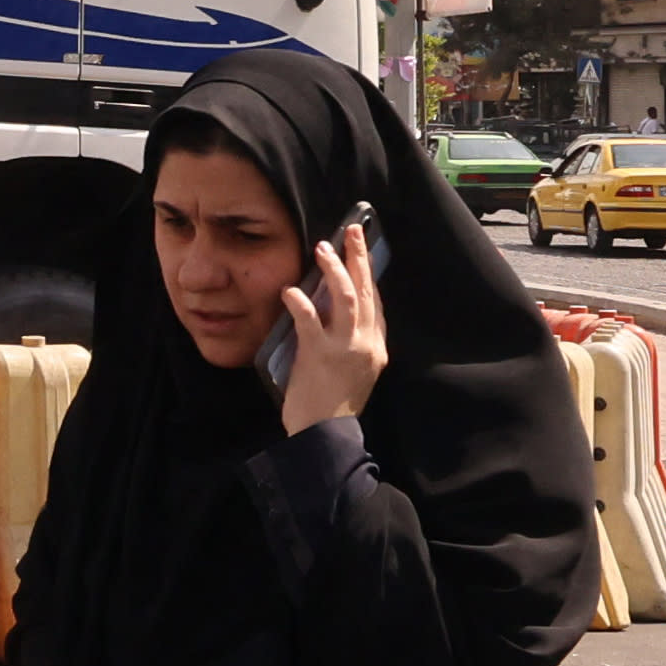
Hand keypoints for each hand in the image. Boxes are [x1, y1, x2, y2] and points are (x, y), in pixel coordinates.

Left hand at [282, 214, 392, 432]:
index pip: (375, 303)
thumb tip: (335, 312)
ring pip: (345, 297)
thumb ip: (351, 343)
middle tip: (351, 231)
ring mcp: (346, 349)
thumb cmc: (333, 405)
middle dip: (359, 258)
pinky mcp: (321, 355)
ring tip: (323, 248)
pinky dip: (300, 301)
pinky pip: (311, 320)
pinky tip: (289, 290)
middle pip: (366, 292)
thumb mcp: (353, 371)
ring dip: (335, 269)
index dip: (368, 274)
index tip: (359, 250)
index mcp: (376, 348)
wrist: (325, 435)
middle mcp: (367, 344)